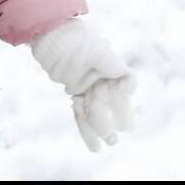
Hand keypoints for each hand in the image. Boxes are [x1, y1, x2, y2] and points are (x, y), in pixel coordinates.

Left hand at [30, 18, 135, 151]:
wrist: (52, 37)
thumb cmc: (77, 41)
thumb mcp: (99, 52)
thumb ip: (116, 67)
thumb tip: (132, 82)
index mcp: (113, 72)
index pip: (122, 94)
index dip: (121, 108)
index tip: (123, 121)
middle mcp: (103, 81)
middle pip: (107, 106)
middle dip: (108, 123)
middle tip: (112, 140)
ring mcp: (89, 86)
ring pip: (95, 112)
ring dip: (97, 130)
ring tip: (101, 147)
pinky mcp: (75, 90)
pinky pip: (81, 111)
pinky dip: (84, 125)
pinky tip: (92, 142)